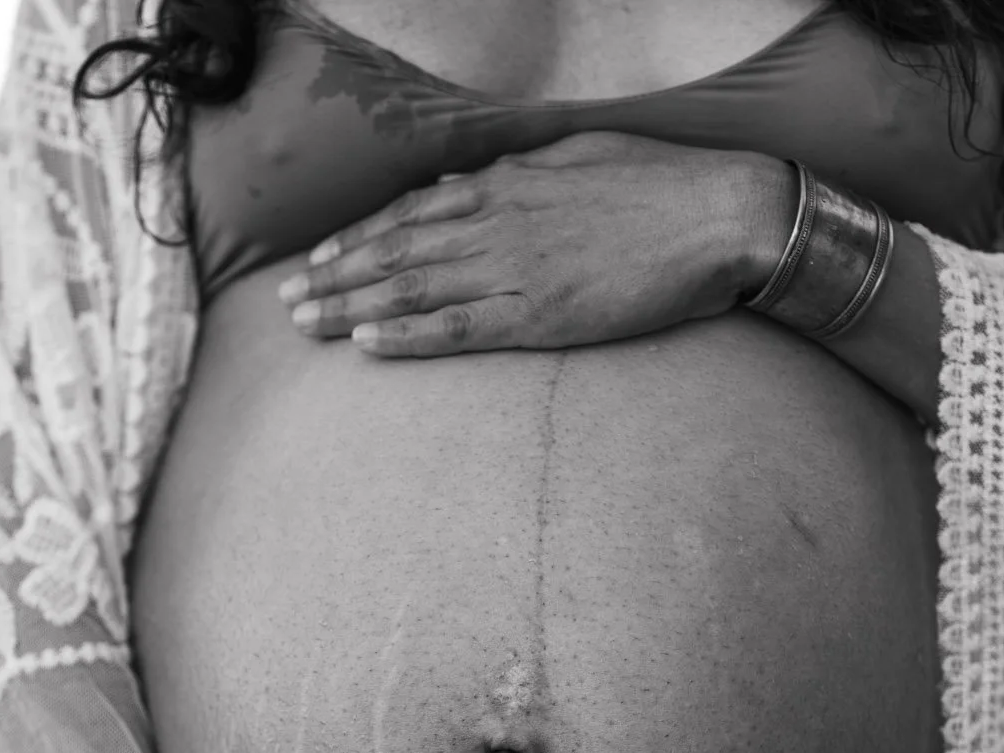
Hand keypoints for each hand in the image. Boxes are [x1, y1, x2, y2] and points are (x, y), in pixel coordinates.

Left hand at [276, 132, 792, 357]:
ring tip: (304, 323)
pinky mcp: (540, 316)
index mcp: (507, 184)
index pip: (412, 212)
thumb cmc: (660, 186)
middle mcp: (497, 223)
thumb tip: (483, 179)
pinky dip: (405, 335)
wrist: (719, 216)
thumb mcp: (580, 157)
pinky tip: (365, 344)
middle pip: (394, 250)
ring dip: (349, 305)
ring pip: (410, 287)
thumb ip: (524, 173)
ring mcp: (514, 270)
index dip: (357, 236)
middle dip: (333, 274)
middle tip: (284, 299)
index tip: (319, 256)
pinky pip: (456, 328)